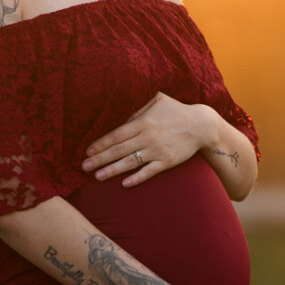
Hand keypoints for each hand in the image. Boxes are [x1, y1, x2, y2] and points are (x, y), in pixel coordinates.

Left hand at [82, 92, 216, 187]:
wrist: (201, 125)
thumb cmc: (177, 110)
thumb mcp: (157, 99)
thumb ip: (138, 107)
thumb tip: (122, 117)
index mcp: (143, 122)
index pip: (116, 135)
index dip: (100, 143)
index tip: (87, 151)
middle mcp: (148, 137)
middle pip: (118, 150)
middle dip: (99, 159)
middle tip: (83, 167)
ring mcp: (157, 150)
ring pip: (130, 162)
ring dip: (112, 170)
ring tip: (97, 177)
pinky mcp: (167, 161)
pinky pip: (149, 171)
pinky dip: (137, 178)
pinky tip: (124, 184)